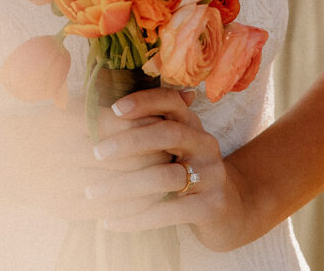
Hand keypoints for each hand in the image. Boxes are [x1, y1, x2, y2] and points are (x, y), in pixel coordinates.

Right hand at [0, 97, 167, 222]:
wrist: (11, 160)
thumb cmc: (54, 125)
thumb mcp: (81, 104)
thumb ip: (126, 100)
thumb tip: (183, 95)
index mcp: (68, 121)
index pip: (120, 125)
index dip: (150, 127)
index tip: (170, 125)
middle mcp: (64, 152)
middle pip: (125, 157)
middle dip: (158, 155)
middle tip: (178, 151)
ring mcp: (64, 182)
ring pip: (121, 185)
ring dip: (153, 182)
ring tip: (173, 175)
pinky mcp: (66, 207)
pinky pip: (110, 210)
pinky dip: (136, 207)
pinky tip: (153, 199)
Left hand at [85, 87, 249, 250]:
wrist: (229, 209)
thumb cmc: (188, 171)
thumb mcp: (175, 145)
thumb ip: (150, 127)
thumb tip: (106, 112)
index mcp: (192, 123)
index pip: (170, 100)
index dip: (143, 101)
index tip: (114, 109)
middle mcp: (204, 142)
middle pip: (167, 133)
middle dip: (128, 142)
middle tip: (96, 153)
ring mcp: (211, 174)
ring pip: (165, 176)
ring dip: (124, 185)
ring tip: (94, 193)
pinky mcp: (211, 206)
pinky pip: (169, 211)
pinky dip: (136, 218)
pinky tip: (111, 222)